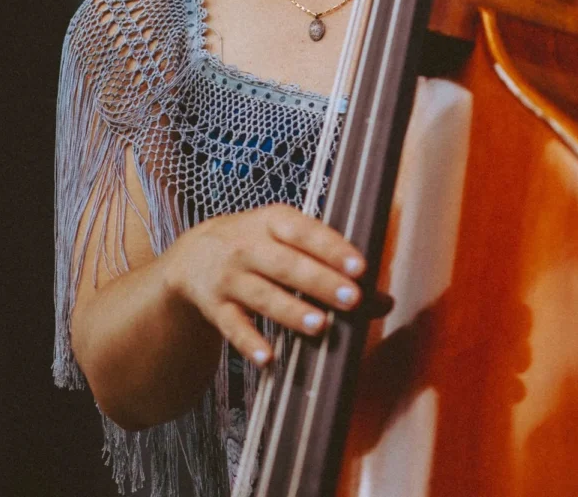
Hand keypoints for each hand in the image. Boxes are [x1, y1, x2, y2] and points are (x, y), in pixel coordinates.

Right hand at [160, 204, 366, 365]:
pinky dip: (249, 342)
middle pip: (287, 265)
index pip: (305, 232)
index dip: (332, 248)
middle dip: (320, 282)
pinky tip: (268, 357)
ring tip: (320, 326)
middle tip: (351, 299)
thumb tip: (384, 300)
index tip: (360, 266)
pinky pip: (232, 327)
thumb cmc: (257, 244)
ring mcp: (229, 278)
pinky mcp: (215, 308)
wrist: (193, 255)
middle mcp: (248, 246)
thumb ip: (331, 263)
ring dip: (290, 311)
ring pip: (262, 296)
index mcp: (273, 221)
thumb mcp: (287, 238)